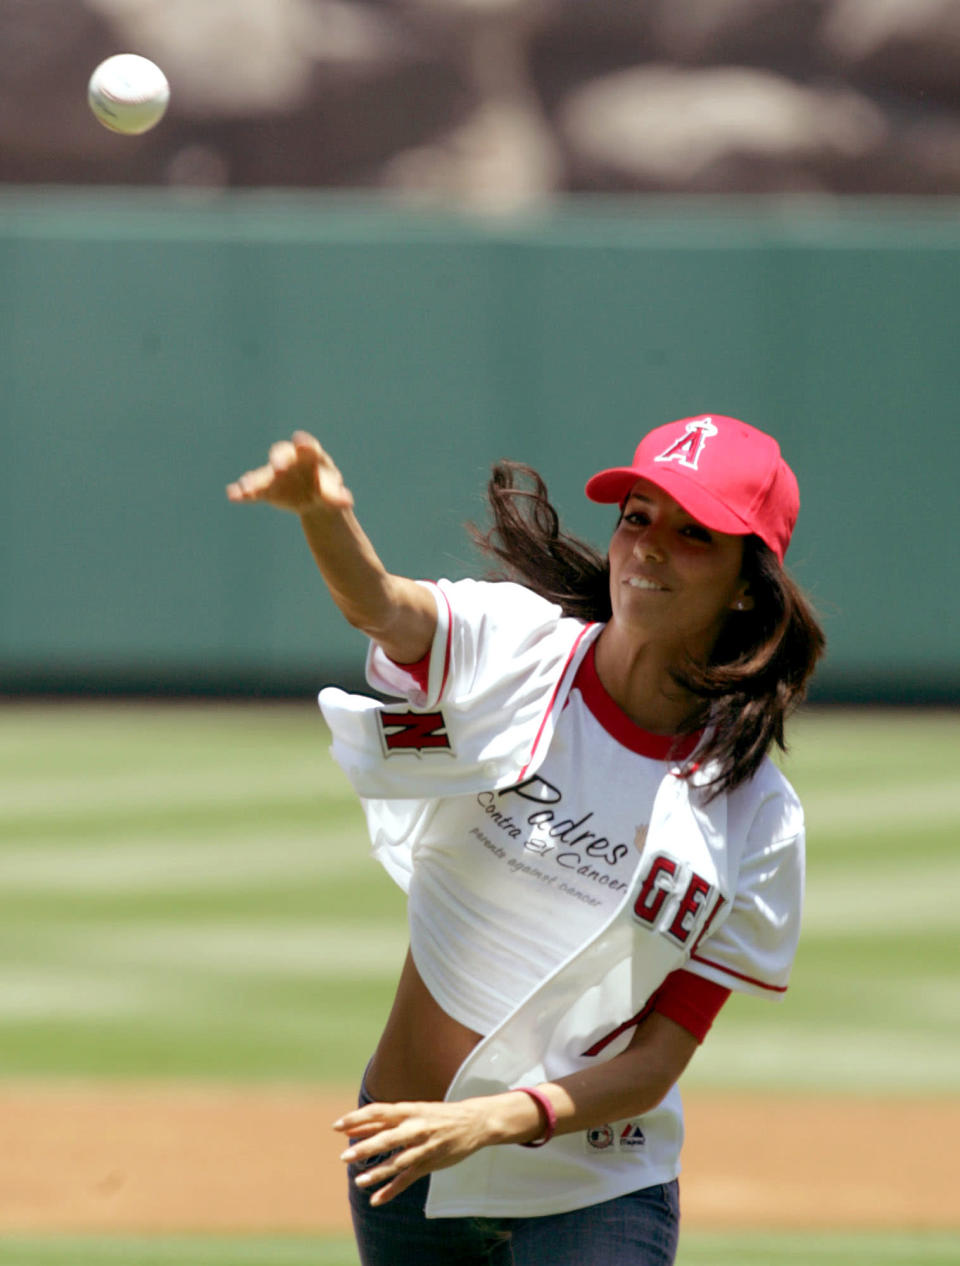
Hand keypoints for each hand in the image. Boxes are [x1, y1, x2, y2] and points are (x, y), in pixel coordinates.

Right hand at [226, 431, 353, 515]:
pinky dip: (243, 491)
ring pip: (264, 473)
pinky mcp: (264, 488)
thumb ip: (337, 497)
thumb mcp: (332, 494)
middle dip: (280, 459)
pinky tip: (234, 495)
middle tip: (279, 468)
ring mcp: (274, 473)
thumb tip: (348, 502)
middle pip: (282, 454)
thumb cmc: (324, 489)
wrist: (311, 499)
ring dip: (255, 480)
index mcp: (309, 455)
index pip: (307, 446)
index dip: (304, 444)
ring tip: (247, 488)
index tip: (301, 441)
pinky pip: (253, 489)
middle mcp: (289, 460)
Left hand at [333, 1095, 525, 1205]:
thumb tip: (351, 1129)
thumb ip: (381, 1122)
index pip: (379, 1112)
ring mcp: (423, 1147)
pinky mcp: (430, 1163)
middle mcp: (416, 1127)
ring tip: (359, 1181)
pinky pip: (408, 1179)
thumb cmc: (435, 1115)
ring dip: (378, 1173)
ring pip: (398, 1161)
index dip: (357, 1118)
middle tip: (344, 1157)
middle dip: (366, 1147)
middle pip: (388, 1137)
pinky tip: (376, 1200)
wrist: (474, 1122)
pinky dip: (392, 1190)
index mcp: (409, 1110)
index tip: (337, 1126)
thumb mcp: (410, 1112)